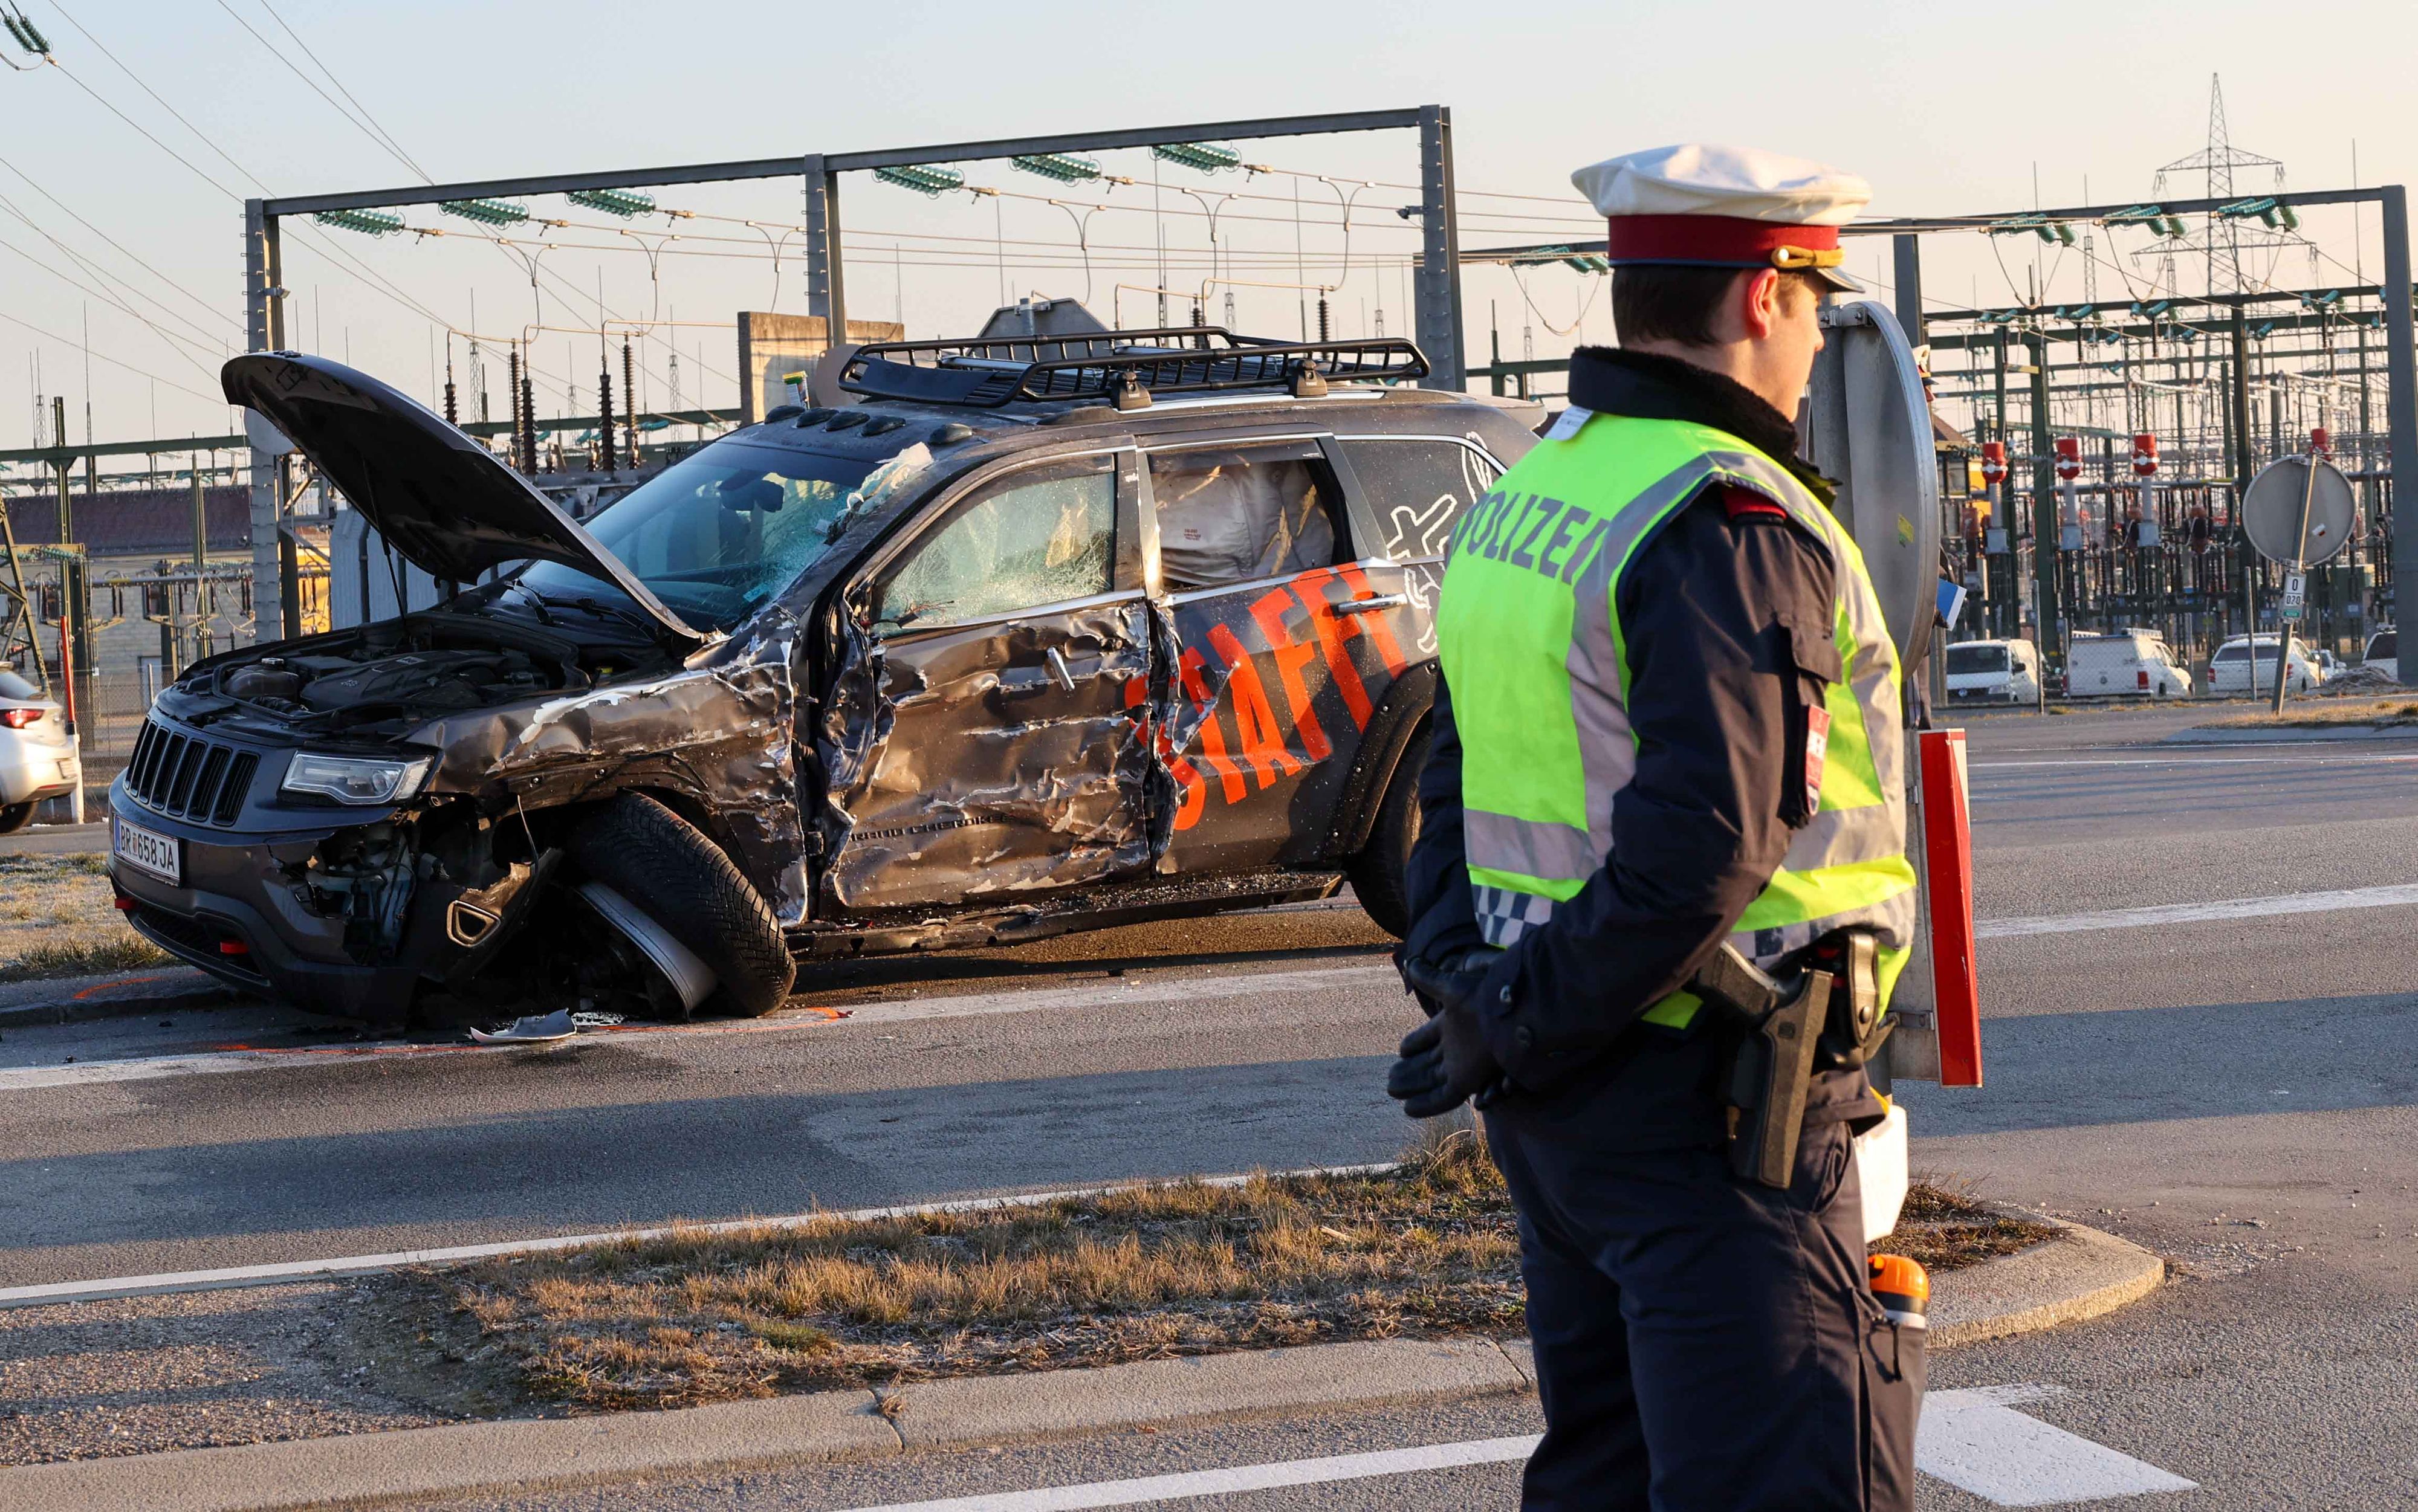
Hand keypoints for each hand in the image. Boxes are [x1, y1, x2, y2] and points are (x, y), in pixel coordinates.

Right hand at [1386, 958, 1504, 1117]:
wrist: (1510, 1013)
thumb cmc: (1484, 998)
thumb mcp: (1452, 986)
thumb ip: (1430, 978)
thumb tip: (1409, 962)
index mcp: (1452, 1024)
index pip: (1428, 1037)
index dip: (1414, 1044)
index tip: (1401, 1050)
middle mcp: (1457, 1047)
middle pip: (1428, 1062)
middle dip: (1409, 1070)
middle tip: (1390, 1078)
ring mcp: (1461, 1065)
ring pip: (1431, 1080)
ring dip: (1412, 1086)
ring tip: (1391, 1089)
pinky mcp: (1466, 1081)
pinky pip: (1443, 1098)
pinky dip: (1427, 1104)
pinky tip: (1408, 1109)